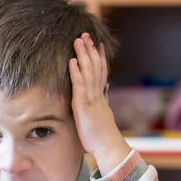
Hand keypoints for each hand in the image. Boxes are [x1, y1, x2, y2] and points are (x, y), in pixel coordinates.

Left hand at [69, 33, 130, 174]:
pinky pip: (79, 85)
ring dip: (83, 54)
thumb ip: (104, 98)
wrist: (108, 146)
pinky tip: (73, 60)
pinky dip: (76, 72)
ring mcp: (92, 98)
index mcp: (101, 95)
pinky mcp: (83, 105)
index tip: (97, 44)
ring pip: (88, 71)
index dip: (99, 56)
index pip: (101, 71)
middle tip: (85, 34)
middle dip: (90, 50)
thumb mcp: (104, 113)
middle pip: (95, 66)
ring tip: (78, 40)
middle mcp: (98, 93)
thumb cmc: (103, 134)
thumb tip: (106, 86)